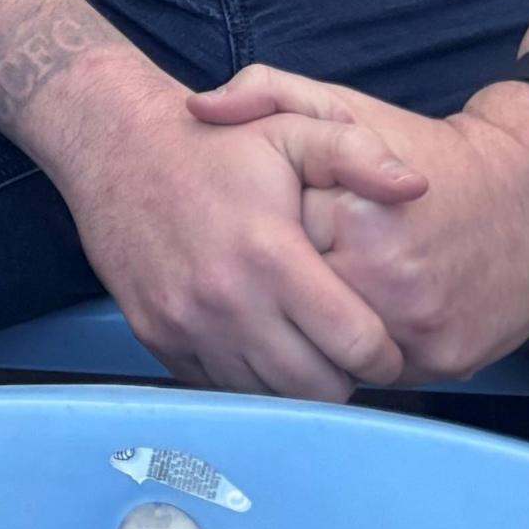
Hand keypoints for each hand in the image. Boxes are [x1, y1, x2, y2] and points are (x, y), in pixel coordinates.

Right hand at [33, 55, 431, 400]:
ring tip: (300, 345)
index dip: (384, 354)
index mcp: (271, 256)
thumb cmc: (215, 145)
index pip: (357, 347)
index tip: (381, 343)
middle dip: (343, 375)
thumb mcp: (291, 130)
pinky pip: (218, 389)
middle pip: (318, 389)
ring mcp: (185, 324)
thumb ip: (359, 155)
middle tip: (342, 348)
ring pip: (268, 398)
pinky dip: (244, 377)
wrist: (114, 147)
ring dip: (293, 381)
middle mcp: (226, 300)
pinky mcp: (156, 336)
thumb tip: (415, 186)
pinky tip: (254, 340)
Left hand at [191, 65, 528, 383]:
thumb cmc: (423, 146)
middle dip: (286, 296)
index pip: (269, 252)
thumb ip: (266, 93)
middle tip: (292, 270)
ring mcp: (421, 328)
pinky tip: (364, 317)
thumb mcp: (341, 103)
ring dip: (322, 333)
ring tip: (324, 295)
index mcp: (351, 218)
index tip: (267, 229)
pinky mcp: (448, 360)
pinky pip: (380, 373)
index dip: (262, 243)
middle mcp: (388, 280)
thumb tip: (199, 106)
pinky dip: (364, 353)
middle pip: (297, 311)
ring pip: (334, 353)